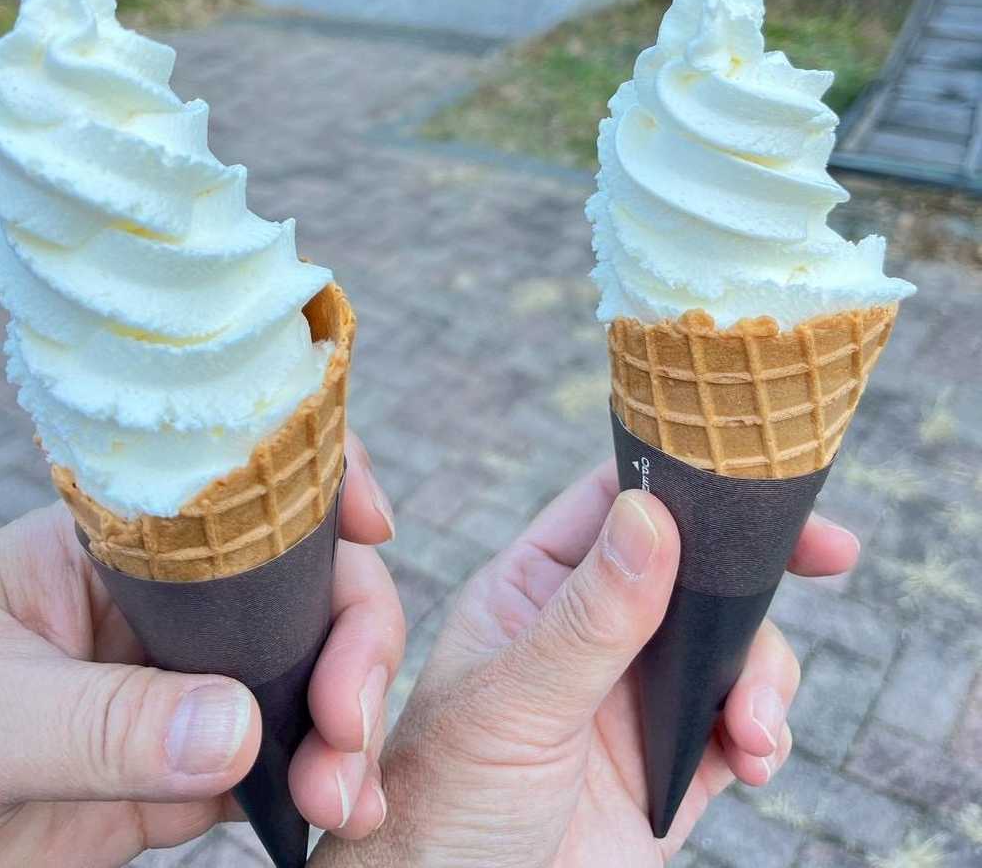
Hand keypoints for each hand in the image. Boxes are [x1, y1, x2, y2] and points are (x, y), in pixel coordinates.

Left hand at [0, 432, 402, 866]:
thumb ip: (104, 722)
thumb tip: (243, 726)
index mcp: (108, 546)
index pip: (230, 488)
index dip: (318, 484)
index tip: (374, 525)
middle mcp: (158, 607)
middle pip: (296, 588)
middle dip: (350, 637)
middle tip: (349, 720)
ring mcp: (171, 692)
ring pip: (299, 680)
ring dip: (347, 724)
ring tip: (348, 796)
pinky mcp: (172, 780)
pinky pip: (269, 768)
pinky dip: (318, 786)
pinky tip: (343, 815)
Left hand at [314, 462, 858, 867]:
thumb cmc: (449, 798)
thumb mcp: (515, 700)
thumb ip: (589, 616)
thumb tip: (653, 512)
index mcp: (537, 585)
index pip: (616, 501)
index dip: (687, 480)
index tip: (758, 481)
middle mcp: (595, 629)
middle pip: (696, 567)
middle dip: (759, 568)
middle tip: (829, 553)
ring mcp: (638, 695)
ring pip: (733, 644)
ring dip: (764, 673)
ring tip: (753, 729)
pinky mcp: (676, 765)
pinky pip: (745, 723)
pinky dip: (767, 732)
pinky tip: (755, 758)